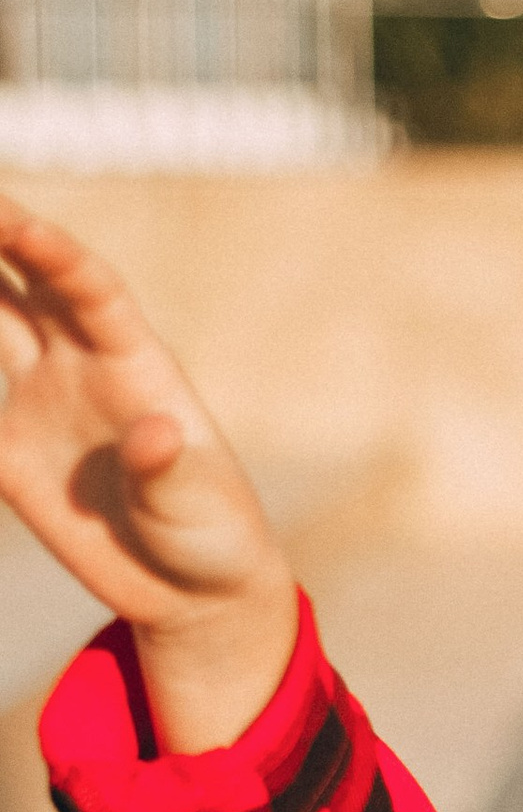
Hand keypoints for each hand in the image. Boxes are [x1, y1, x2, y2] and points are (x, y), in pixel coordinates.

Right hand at [0, 192, 296, 747]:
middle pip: (21, 281)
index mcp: (133, 363)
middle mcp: (79, 364)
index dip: (49, 249)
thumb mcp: (199, 505)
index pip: (87, 286)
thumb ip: (170, 471)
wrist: (190, 592)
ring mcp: (41, 401)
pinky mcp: (12, 454)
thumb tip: (154, 434)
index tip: (9, 218)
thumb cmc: (214, 536)